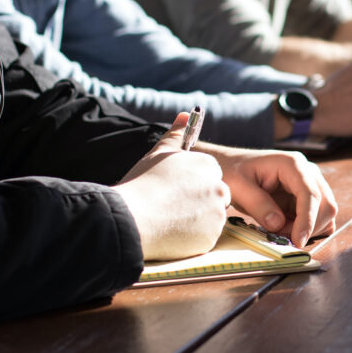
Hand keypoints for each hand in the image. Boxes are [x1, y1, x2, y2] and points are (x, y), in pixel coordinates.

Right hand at [113, 113, 230, 259]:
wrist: (132, 218)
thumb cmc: (143, 184)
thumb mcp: (158, 154)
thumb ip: (176, 134)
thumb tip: (185, 115)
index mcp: (208, 166)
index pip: (210, 175)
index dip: (191, 184)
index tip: (175, 191)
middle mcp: (219, 188)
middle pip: (215, 197)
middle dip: (198, 202)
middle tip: (172, 207)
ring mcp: (217, 215)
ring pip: (211, 218)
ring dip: (196, 220)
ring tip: (169, 219)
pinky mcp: (212, 237)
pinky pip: (205, 237)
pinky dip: (192, 237)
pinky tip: (172, 233)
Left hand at [195, 145, 337, 247]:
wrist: (232, 166)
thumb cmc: (233, 172)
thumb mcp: (238, 187)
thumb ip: (258, 204)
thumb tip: (278, 224)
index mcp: (292, 164)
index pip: (310, 194)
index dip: (307, 219)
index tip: (297, 241)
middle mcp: (307, 172)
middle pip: (326, 205)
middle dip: (308, 227)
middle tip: (281, 237)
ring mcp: (310, 184)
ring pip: (326, 213)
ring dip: (307, 229)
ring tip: (279, 230)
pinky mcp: (307, 197)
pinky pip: (319, 217)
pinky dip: (308, 229)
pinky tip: (287, 229)